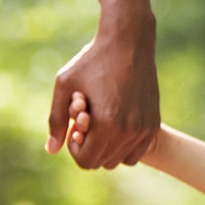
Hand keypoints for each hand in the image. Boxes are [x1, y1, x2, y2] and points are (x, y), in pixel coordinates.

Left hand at [48, 14, 158, 167]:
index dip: (75, 149)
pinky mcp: (153, 124)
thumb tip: (51, 150)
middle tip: (88, 121)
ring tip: (102, 122)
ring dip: (106, 147)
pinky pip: (136, 153)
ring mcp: (144, 129)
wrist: (129, 42)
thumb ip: (56, 120)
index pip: (86, 161)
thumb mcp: (64, 85)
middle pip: (102, 162)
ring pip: (119, 160)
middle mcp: (129, 131)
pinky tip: (115, 124)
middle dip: (90, 147)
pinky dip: (123, 146)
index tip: (75, 127)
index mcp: (106, 124)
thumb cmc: (92, 61)